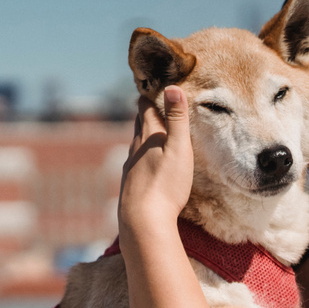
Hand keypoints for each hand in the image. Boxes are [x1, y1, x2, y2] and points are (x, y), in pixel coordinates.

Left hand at [118, 85, 193, 230]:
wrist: (142, 222)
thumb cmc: (165, 185)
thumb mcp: (178, 149)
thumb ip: (177, 119)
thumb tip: (172, 86)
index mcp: (147, 136)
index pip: (144, 106)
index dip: (150, 94)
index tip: (156, 85)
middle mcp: (134, 148)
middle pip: (139, 123)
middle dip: (146, 112)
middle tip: (155, 102)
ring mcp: (130, 167)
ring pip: (136, 145)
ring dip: (145, 136)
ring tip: (154, 132)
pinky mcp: (130, 185)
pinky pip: (136, 164)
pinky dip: (143, 157)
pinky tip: (148, 165)